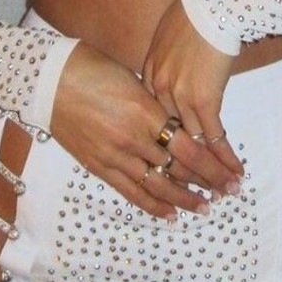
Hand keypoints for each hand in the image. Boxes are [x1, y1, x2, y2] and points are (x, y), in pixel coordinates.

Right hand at [50, 41, 239, 219]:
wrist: (49, 79)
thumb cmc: (92, 68)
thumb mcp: (134, 79)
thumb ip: (155, 104)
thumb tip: (176, 122)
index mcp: (146, 110)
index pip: (190, 147)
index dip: (213, 165)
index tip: (231, 174)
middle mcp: (134, 138)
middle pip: (179, 169)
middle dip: (206, 183)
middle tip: (227, 193)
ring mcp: (115, 155)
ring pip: (158, 185)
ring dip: (184, 199)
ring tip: (204, 207)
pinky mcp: (98, 166)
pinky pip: (130, 191)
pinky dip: (152, 205)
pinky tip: (169, 214)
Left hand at [141, 0, 243, 178]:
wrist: (213, 3)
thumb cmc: (196, 11)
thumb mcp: (170, 33)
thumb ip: (169, 57)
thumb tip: (178, 64)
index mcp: (148, 74)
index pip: (155, 119)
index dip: (168, 143)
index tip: (176, 161)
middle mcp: (159, 90)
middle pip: (170, 139)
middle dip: (186, 169)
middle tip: (198, 190)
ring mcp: (179, 97)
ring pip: (192, 143)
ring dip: (210, 170)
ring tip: (221, 190)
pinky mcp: (202, 99)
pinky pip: (214, 136)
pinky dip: (225, 156)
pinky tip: (235, 170)